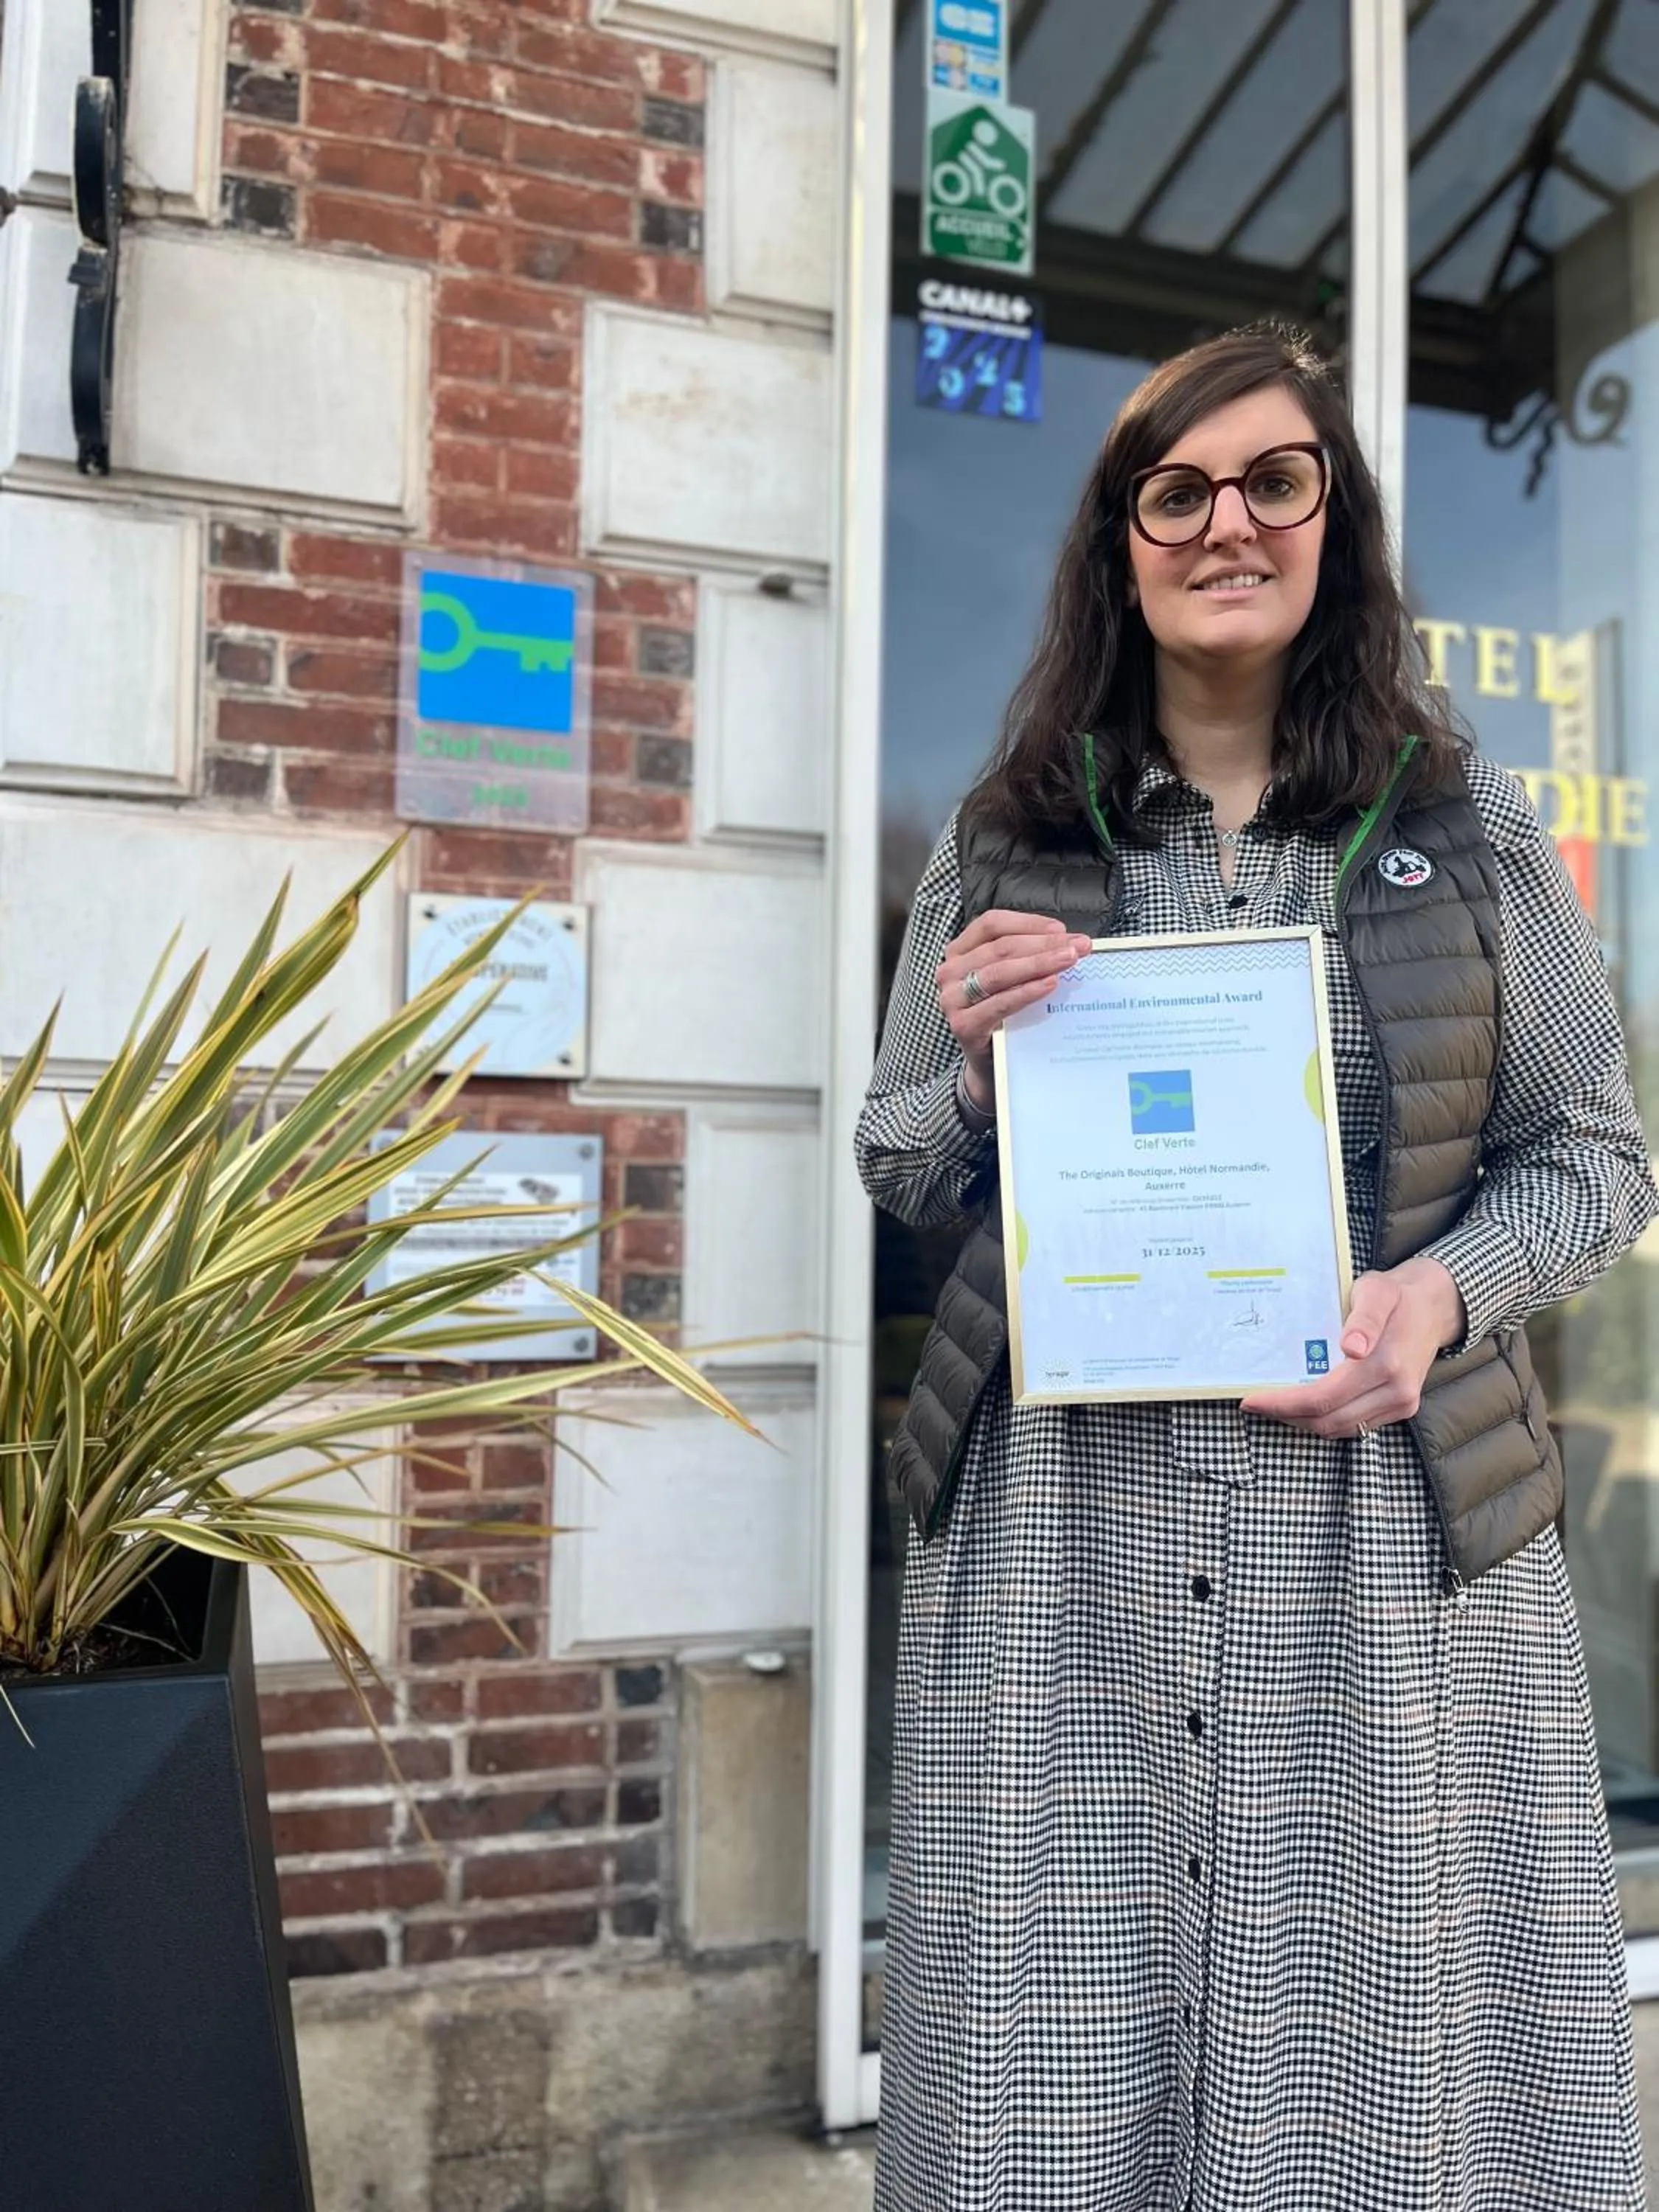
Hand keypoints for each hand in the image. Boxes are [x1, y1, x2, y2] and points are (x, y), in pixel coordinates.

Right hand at [937, 911, 1093, 1105]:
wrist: (990, 1062)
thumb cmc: (1002, 1013)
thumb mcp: (1009, 978)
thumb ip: (1026, 956)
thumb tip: (1068, 941)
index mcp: (959, 951)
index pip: (991, 924)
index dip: (1027, 923)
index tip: (1061, 930)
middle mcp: (950, 972)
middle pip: (1000, 947)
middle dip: (1044, 944)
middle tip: (1078, 946)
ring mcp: (952, 999)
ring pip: (1000, 971)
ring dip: (1039, 963)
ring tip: (1069, 960)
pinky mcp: (962, 1025)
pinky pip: (1000, 1003)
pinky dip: (1027, 991)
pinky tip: (1051, 985)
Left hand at [1240, 1257, 1465, 1439]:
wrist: (1434, 1306)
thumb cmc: (1396, 1295)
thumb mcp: (1377, 1291)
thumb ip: (1363, 1318)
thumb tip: (1351, 1348)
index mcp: (1386, 1364)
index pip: (1324, 1398)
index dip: (1284, 1404)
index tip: (1252, 1401)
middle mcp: (1396, 1392)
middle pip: (1329, 1421)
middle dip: (1287, 1416)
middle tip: (1256, 1403)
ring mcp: (1402, 1405)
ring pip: (1341, 1429)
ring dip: (1304, 1422)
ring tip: (1275, 1405)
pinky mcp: (1402, 1409)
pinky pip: (1356, 1426)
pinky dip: (1327, 1421)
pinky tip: (1305, 1406)